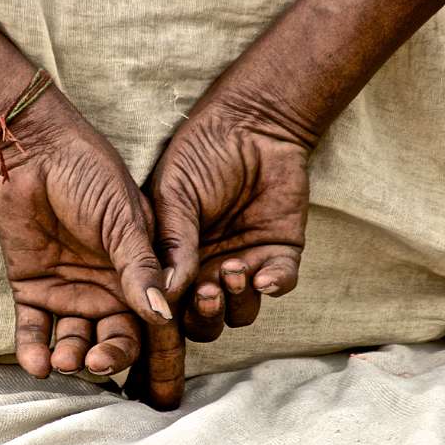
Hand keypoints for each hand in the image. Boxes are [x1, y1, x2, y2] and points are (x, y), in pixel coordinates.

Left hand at [0, 87, 172, 378]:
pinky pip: (34, 330)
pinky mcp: (32, 289)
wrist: (34, 152)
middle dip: (108, 357)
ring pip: (74, 341)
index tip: (154, 379)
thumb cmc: (90, 174)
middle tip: (96, 362)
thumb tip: (164, 315)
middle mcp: (107, 289)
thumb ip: (141, 268)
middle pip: (114, 340)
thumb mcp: (124, 221)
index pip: (152, 324)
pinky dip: (34, 350)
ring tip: (65, 362)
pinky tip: (38, 365)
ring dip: (71, 357)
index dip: (156, 354)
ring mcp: (69, 292)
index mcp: (139, 274)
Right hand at [149, 91, 310, 343]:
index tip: (172, 303)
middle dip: (206, 316)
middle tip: (207, 292)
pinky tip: (264, 276)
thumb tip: (163, 293)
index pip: (169, 305)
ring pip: (242, 312)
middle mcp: (207, 269)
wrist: (251, 123)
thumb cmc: (200, 154)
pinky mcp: (280, 252)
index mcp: (174, 260)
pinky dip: (273, 286)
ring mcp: (245, 262)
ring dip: (237, 300)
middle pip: (204, 321)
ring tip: (233, 269)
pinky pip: (280, 283)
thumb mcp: (173, 195)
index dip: (170, 313)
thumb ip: (172, 243)